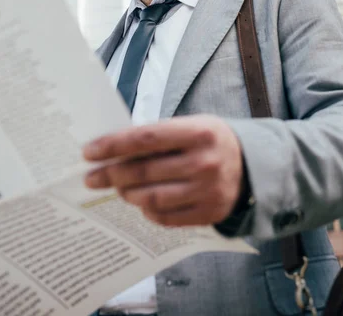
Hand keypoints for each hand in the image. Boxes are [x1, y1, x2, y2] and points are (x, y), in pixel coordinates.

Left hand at [83, 115, 243, 226]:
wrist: (253, 165)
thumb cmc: (212, 140)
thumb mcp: (192, 125)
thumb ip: (159, 135)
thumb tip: (114, 149)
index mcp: (198, 132)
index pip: (145, 138)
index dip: (113, 145)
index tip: (89, 152)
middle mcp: (204, 162)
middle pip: (144, 171)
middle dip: (110, 174)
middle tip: (91, 177)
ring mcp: (207, 190)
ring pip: (151, 197)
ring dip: (126, 193)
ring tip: (117, 188)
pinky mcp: (209, 213)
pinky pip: (166, 217)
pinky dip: (148, 210)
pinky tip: (141, 201)